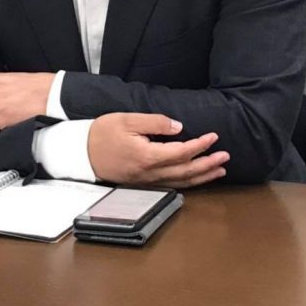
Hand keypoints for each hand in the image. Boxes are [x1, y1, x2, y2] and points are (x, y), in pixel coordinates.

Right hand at [87, 113, 228, 188]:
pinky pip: (171, 185)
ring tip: (220, 170)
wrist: (80, 152)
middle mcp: (149, 173)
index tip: (214, 137)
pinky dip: (188, 183)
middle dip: (208, 164)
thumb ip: (155, 122)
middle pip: (186, 171)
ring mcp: (146, 181)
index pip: (181, 152)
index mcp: (147, 156)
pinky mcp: (142, 184)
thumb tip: (179, 127)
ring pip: (180, 182)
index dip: (200, 145)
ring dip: (202, 177)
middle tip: (226, 156)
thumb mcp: (127, 120)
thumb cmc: (102, 133)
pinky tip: (197, 178)